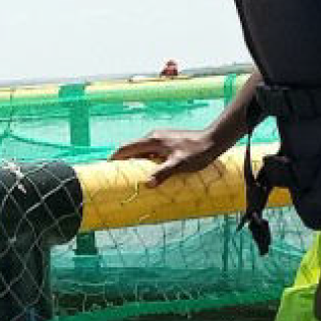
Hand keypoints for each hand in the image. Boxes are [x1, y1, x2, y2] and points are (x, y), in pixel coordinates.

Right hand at [109, 126, 225, 185]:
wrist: (215, 139)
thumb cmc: (198, 152)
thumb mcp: (180, 164)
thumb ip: (163, 173)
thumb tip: (147, 184)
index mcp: (152, 141)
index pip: (126, 148)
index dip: (114, 158)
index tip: (106, 168)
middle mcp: (154, 137)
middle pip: (132, 149)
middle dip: (123, 160)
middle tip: (117, 175)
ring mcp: (161, 137)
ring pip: (142, 150)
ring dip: (135, 161)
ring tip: (132, 175)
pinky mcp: (168, 140)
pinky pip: (151, 151)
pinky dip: (146, 159)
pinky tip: (151, 170)